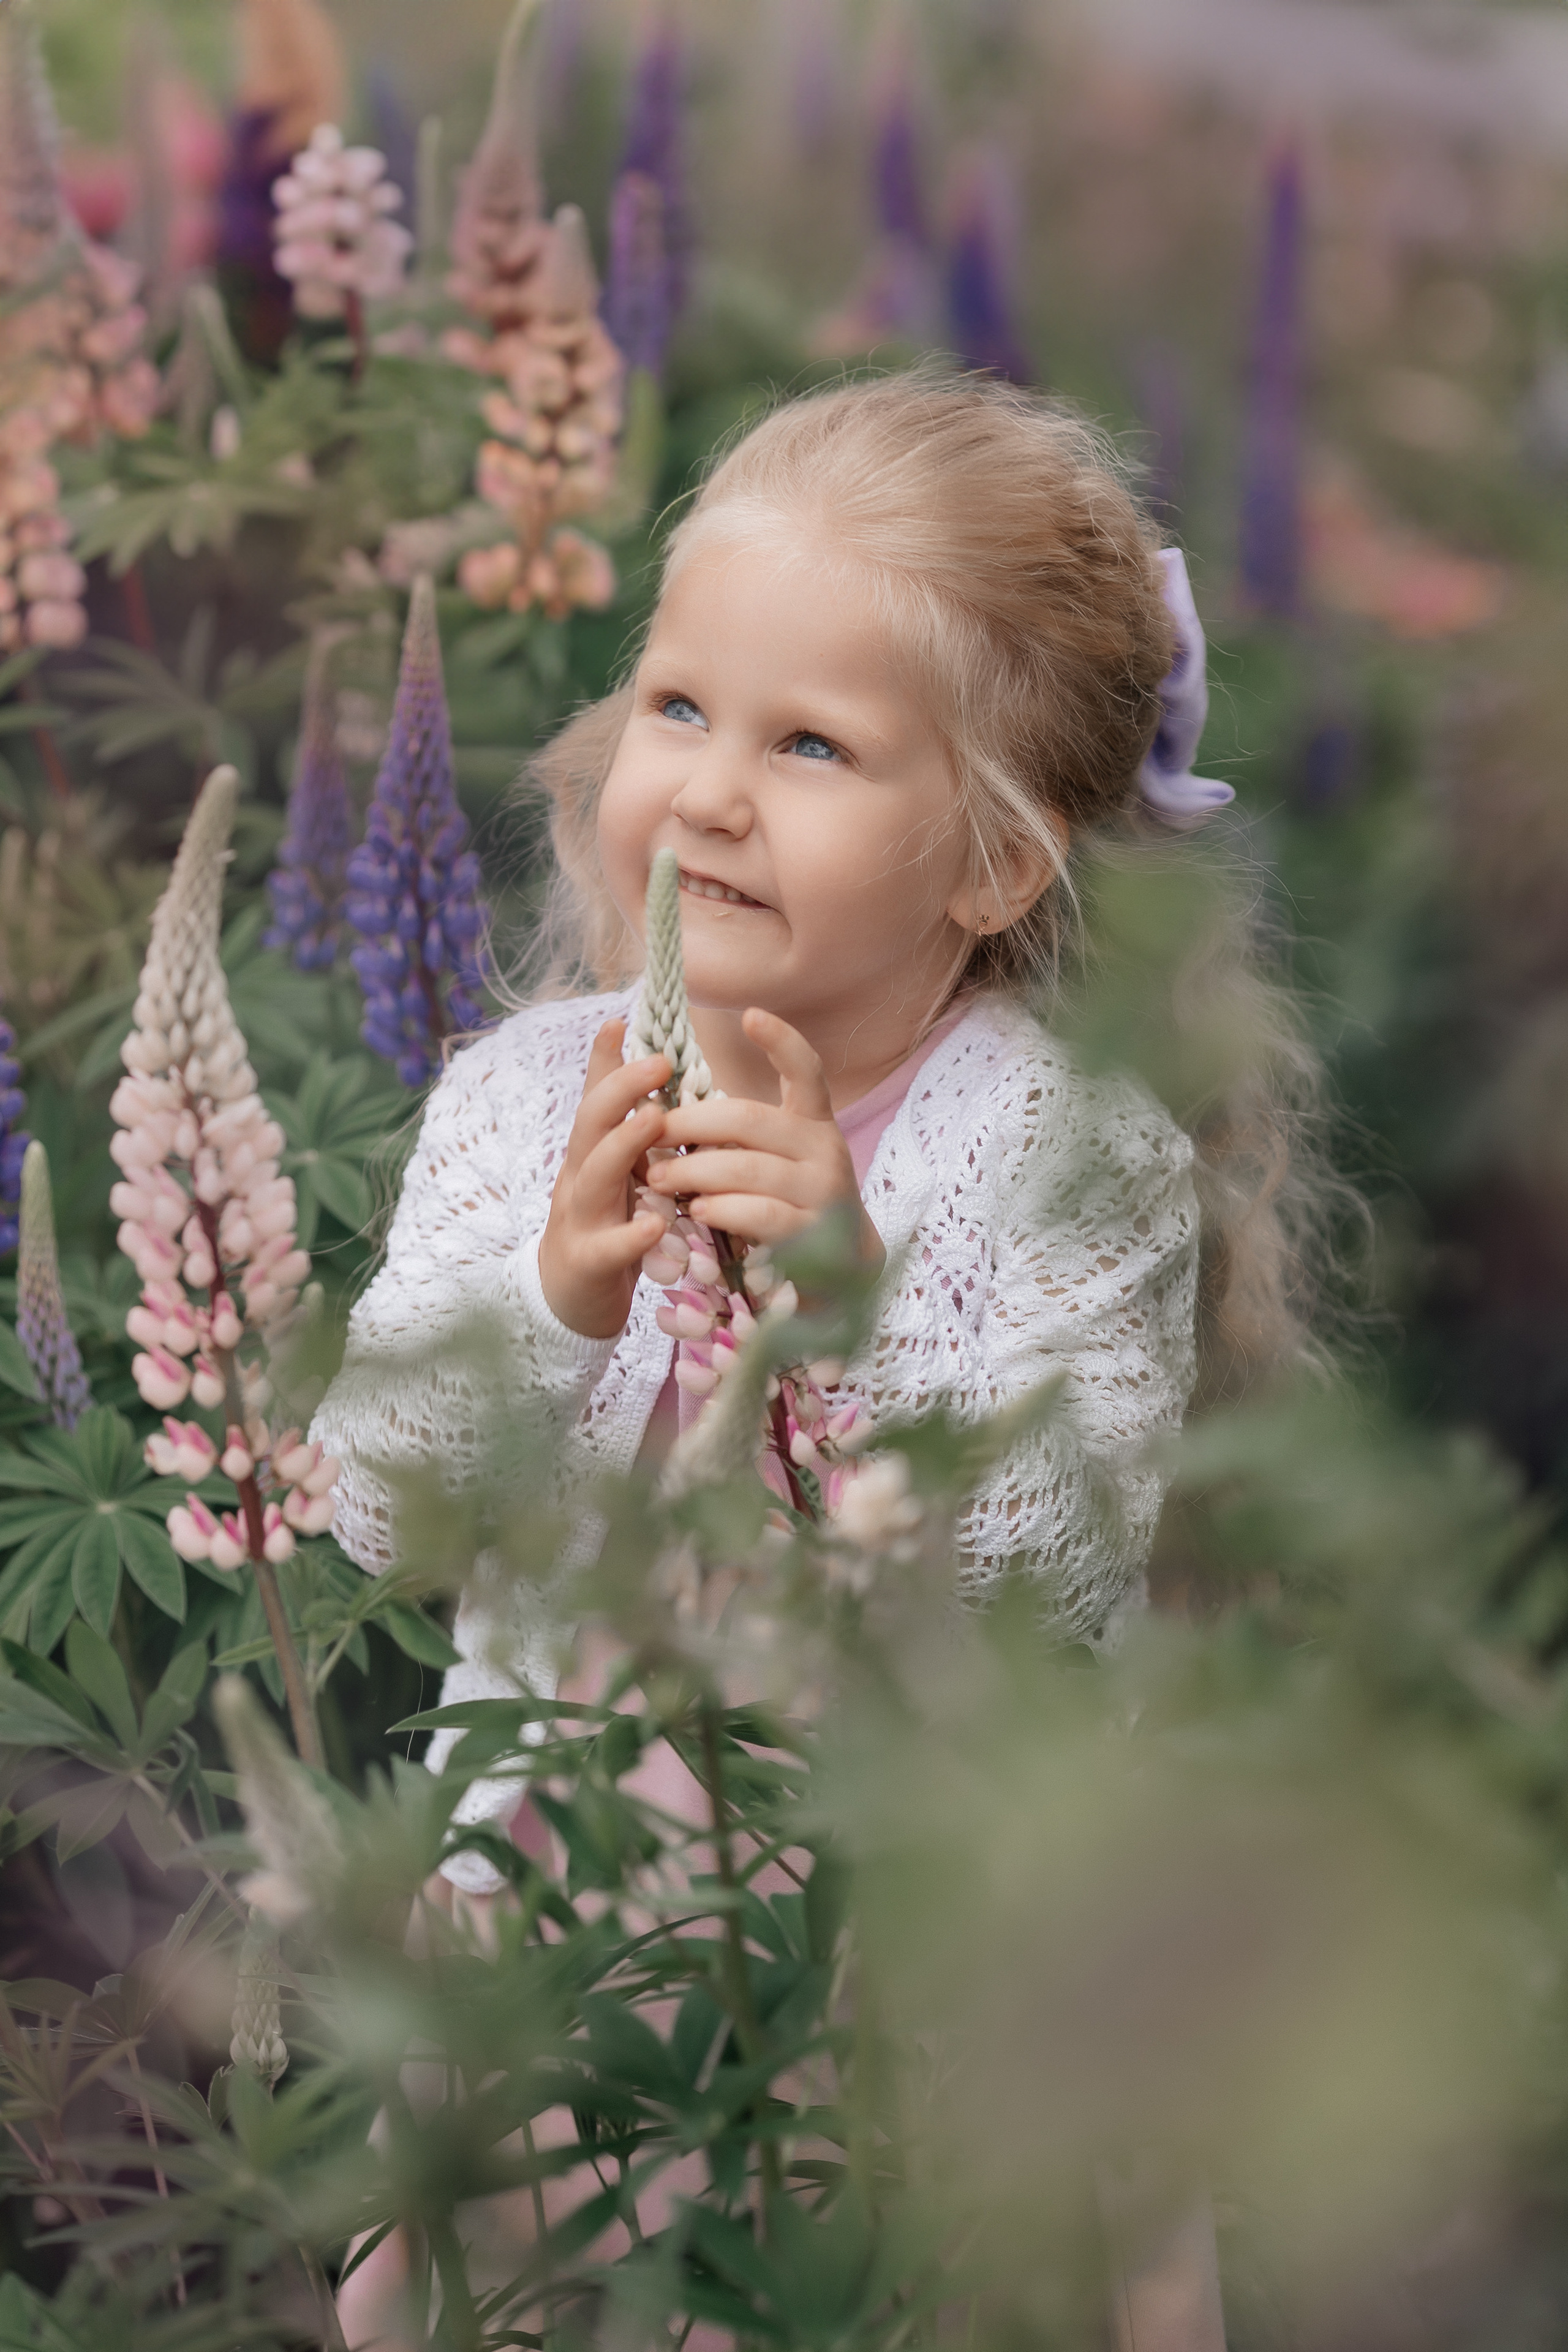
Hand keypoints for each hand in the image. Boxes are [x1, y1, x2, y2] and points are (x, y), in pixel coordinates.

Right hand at [538, 1021, 671, 1336]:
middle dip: (620, 1091)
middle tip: (659, 1061)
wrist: (567, 1300)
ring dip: (623, 1147)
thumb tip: (627, 1048)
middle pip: (589, 1126)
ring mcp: (580, 1220)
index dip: (606, 1061)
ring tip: (655, 1121)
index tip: (622, 1019)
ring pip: (595, 1177)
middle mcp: (580, 1179)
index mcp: (590, 1153)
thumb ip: (619, 1117)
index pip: (594, 1098)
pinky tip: (658, 1223)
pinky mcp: (589, 1265)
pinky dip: (632, 1236)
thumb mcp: (610, 1167)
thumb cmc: (601, 1222)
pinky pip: (609, 1248)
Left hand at [647, 1009, 884, 1269]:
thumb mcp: (775, 1155)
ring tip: (657, 1178)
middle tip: (649, 1131)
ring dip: (693, 1172)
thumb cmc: (789, 1199)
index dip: (782, 1041)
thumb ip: (739, 1129)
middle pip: (750, 1119)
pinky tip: (697, 1211)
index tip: (750, 1015)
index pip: (806, 1070)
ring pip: (749, 1168)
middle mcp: (825, 1148)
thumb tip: (666, 1096)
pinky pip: (762, 1214)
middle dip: (690, 1124)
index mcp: (814, 1120)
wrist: (842, 1266)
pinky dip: (723, 1209)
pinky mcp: (815, 1235)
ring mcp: (824, 1191)